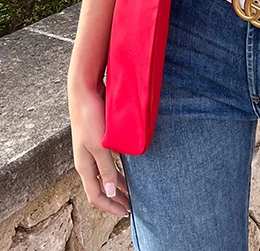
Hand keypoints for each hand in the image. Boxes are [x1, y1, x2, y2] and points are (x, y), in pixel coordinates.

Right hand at [68, 78, 130, 216]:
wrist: (85, 91)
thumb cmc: (90, 117)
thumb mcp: (100, 146)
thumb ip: (106, 168)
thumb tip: (111, 193)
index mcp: (84, 166)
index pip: (96, 195)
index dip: (111, 206)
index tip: (127, 212)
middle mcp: (86, 160)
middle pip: (100, 187)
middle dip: (115, 199)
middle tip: (131, 206)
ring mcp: (91, 150)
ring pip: (105, 174)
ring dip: (118, 184)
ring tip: (132, 191)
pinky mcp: (97, 139)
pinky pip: (108, 161)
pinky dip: (118, 169)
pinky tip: (128, 167)